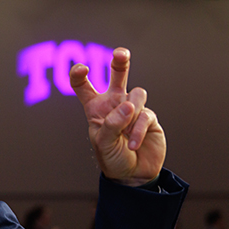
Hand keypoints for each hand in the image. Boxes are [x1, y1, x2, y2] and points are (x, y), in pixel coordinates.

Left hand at [71, 48, 165, 185]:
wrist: (133, 175)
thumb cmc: (112, 158)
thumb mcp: (103, 143)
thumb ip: (111, 124)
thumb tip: (128, 106)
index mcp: (95, 108)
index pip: (83, 86)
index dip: (79, 75)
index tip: (82, 68)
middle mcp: (115, 104)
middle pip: (118, 74)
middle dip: (120, 61)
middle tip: (120, 53)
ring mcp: (133, 108)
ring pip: (137, 93)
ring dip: (131, 114)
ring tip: (125, 136)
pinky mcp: (149, 117)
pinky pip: (145, 114)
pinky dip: (137, 129)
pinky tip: (132, 144)